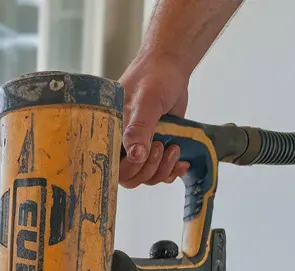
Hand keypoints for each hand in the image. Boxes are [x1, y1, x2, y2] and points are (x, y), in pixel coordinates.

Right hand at [118, 54, 191, 187]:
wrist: (170, 68)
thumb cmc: (154, 78)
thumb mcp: (146, 102)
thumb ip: (139, 128)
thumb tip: (135, 156)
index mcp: (112, 135)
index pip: (113, 168)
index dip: (129, 169)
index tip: (146, 151)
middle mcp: (123, 145)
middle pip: (131, 178)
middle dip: (149, 169)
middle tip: (162, 146)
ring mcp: (141, 148)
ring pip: (147, 177)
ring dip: (163, 169)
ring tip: (174, 147)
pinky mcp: (157, 148)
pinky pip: (161, 172)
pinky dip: (172, 171)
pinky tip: (182, 162)